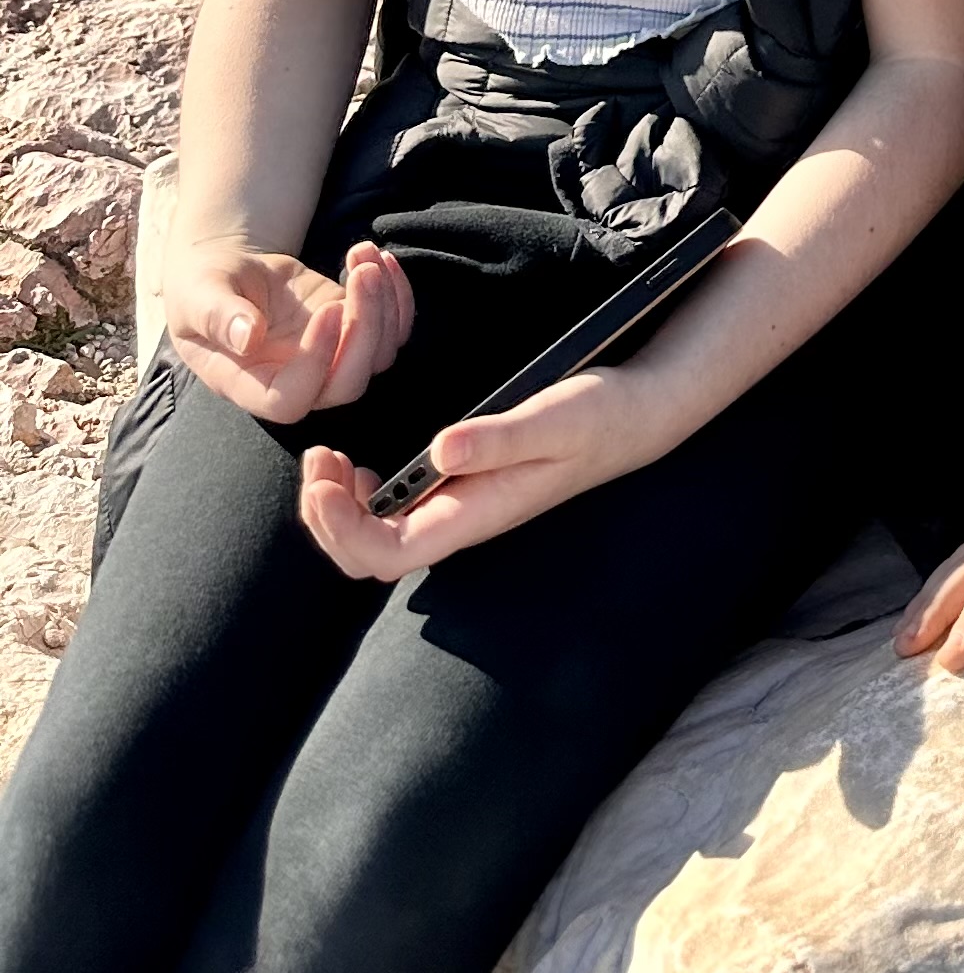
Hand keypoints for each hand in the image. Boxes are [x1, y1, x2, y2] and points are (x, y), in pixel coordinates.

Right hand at [167, 237, 412, 421]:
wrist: (231, 275)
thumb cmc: (204, 289)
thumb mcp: (199, 295)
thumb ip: (218, 315)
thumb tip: (247, 337)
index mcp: (249, 384)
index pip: (290, 399)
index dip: (316, 362)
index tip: (327, 308)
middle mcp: (296, 381)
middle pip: (348, 384)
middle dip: (367, 328)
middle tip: (363, 273)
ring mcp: (330, 359)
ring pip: (379, 355)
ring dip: (385, 302)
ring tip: (363, 254)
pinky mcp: (353, 332)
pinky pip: (393, 329)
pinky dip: (399, 294)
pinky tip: (377, 257)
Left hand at [295, 360, 667, 579]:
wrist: (635, 415)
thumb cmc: (598, 417)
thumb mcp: (554, 419)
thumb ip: (500, 438)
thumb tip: (438, 450)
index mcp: (475, 514)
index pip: (387, 554)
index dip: (343, 528)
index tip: (326, 475)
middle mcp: (461, 520)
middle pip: (369, 558)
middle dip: (327, 519)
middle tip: (318, 460)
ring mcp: (461, 508)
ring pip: (376, 540)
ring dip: (338, 509)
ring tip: (328, 462)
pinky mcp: (463, 489)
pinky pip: (395, 515)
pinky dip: (361, 496)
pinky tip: (362, 466)